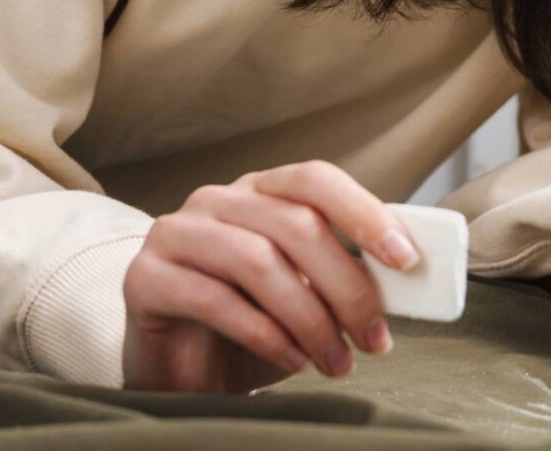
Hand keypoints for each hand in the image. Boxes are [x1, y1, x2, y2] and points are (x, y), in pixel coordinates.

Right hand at [121, 159, 418, 392]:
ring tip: (335, 361)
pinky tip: (291, 361)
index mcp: (260, 191)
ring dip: (310, 318)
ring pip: (258, 260)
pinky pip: (214, 298)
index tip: (405, 259)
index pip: (316, 179)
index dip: (364, 213)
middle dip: (348, 287)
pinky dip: (264, 334)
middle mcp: (216, 200)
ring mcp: (175, 233)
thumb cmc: (250, 325)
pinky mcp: (144, 277)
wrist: (178, 370)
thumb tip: (406, 279)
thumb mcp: (306, 295)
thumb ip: (344, 275)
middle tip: (375, 339)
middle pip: (295, 224)